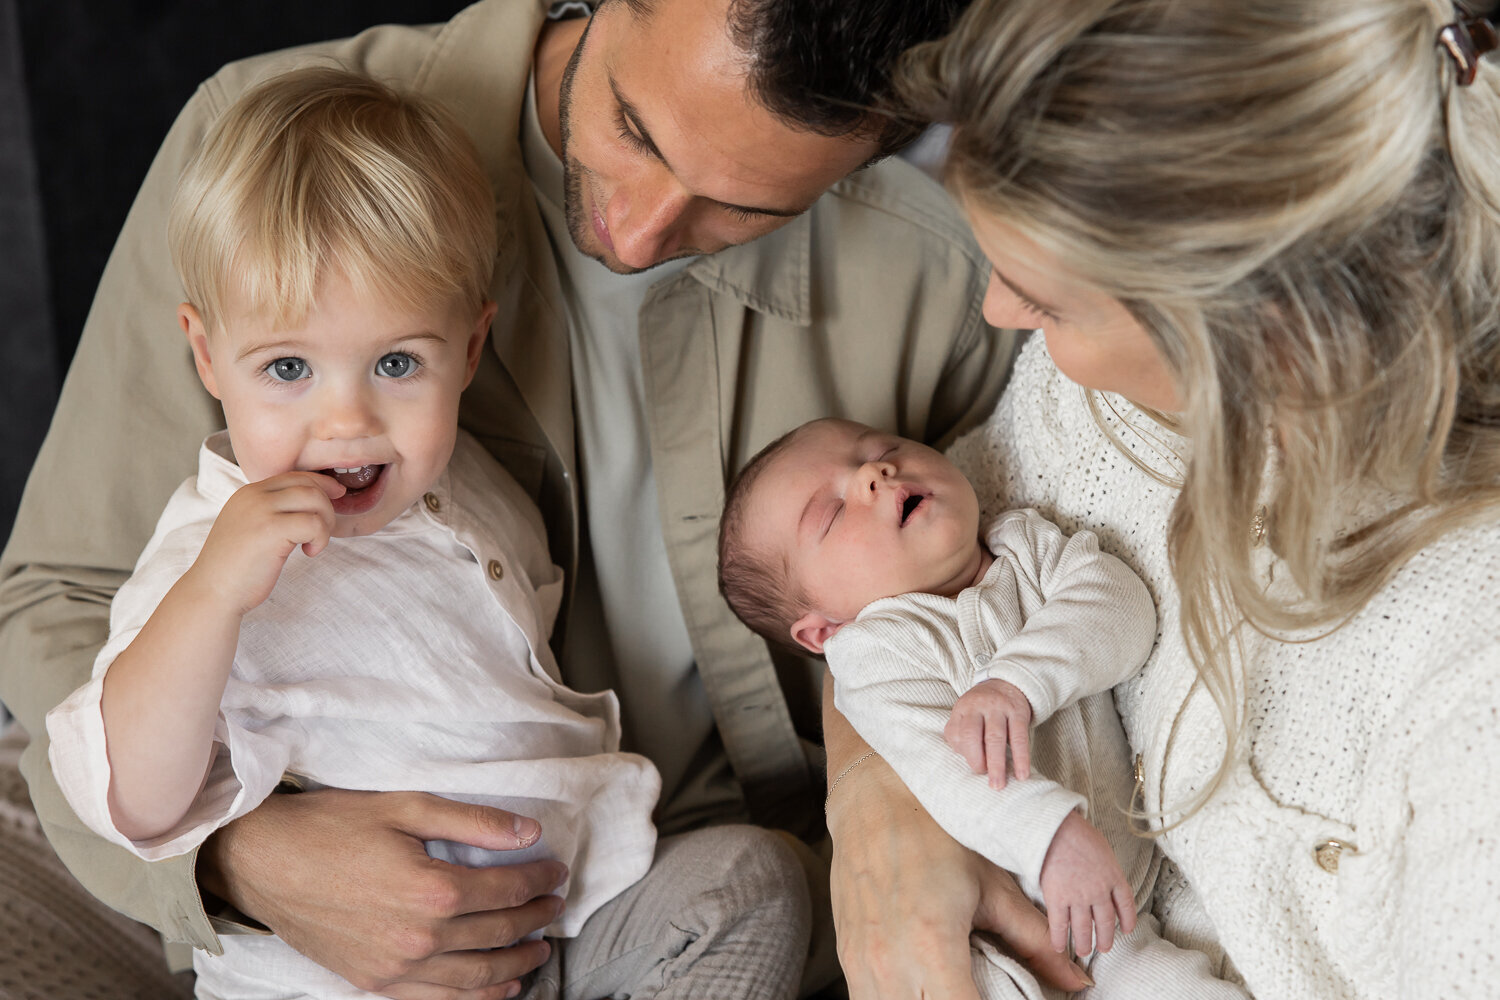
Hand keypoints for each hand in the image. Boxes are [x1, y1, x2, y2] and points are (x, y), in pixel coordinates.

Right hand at [186, 472, 344, 615]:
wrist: (211, 592)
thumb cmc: (235, 568)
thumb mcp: (250, 528)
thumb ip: (271, 512)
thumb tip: (311, 502)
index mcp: (248, 493)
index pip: (295, 476)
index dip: (321, 484)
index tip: (336, 496)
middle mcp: (253, 495)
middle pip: (309, 484)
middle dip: (327, 507)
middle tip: (321, 533)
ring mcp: (261, 510)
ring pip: (316, 499)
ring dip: (326, 523)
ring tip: (314, 544)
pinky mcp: (271, 529)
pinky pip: (314, 523)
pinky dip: (320, 538)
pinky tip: (308, 553)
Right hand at [200, 789, 567, 999]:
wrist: (262, 861)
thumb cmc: (331, 826)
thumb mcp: (406, 807)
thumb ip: (473, 823)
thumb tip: (528, 833)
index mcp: (432, 889)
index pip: (507, 890)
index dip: (539, 880)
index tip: (556, 871)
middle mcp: (420, 937)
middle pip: (498, 933)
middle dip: (535, 918)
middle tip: (555, 905)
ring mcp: (396, 967)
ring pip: (476, 977)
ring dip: (516, 965)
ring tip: (539, 949)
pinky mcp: (374, 982)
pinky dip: (476, 998)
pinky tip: (498, 989)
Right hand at [827, 755, 1090, 999]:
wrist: (871, 799)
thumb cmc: (935, 835)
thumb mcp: (993, 887)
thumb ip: (1036, 942)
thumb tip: (1079, 983)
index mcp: (932, 945)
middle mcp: (891, 963)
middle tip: (986, 993)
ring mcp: (862, 965)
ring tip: (956, 989)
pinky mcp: (848, 960)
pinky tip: (923, 990)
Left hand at [944, 678, 1032, 788]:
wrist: (1007, 682)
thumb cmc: (983, 708)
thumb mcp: (967, 715)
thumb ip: (961, 735)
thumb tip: (967, 761)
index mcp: (963, 709)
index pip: (958, 734)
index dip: (964, 753)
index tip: (974, 768)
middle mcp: (979, 706)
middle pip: (973, 735)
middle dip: (977, 761)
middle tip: (984, 782)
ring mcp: (999, 708)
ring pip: (996, 738)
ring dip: (997, 764)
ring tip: (999, 784)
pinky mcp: (1018, 712)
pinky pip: (1020, 737)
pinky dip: (1021, 758)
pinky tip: (1022, 774)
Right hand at [1038, 810, 1136, 955]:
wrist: (1055, 829)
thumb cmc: (1077, 832)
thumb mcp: (1102, 848)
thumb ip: (1105, 866)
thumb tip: (1102, 875)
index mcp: (1114, 877)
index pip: (1126, 905)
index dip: (1127, 920)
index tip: (1126, 930)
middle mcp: (1099, 892)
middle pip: (1106, 922)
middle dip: (1106, 938)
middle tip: (1104, 948)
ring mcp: (1078, 897)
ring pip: (1084, 929)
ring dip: (1084, 943)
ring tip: (1083, 951)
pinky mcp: (1057, 899)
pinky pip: (1060, 925)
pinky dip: (1059, 938)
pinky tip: (1059, 947)